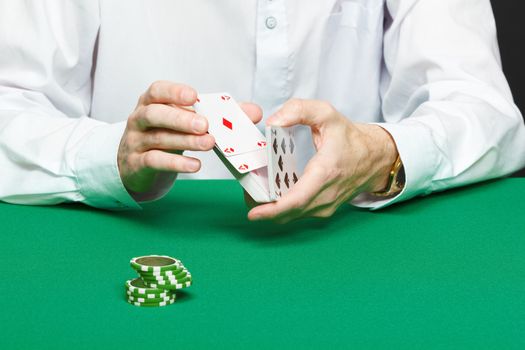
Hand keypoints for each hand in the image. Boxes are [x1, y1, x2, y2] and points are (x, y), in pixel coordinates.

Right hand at [118, 81, 261, 193]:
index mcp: (152, 102)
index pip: (157, 90)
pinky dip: (176, 163)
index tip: (194, 96)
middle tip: (205, 125)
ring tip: (209, 144)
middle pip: (155, 114)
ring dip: (186, 141)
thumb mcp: (188, 121)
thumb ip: (220, 115)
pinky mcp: (137, 163)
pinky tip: (195, 165)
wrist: (138, 162)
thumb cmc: (168, 134)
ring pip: (159, 138)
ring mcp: (136, 141)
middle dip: (181, 118)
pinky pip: (155, 161)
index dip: (174, 91)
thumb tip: (254, 112)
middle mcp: (140, 119)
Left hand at [247, 99, 397, 222]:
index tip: (253, 212)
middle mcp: (326, 195)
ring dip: (271, 209)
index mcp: (326, 172)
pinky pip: (297, 214)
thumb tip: (273, 122)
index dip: (274, 209)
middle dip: (264, 208)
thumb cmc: (349, 137)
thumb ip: (299, 110)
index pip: (298, 199)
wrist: (375, 158)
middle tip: (247, 193)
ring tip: (256, 191)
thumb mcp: (326, 114)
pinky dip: (281, 208)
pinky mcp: (323, 210)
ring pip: (292, 216)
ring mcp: (326, 206)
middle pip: (290, 212)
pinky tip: (271, 193)